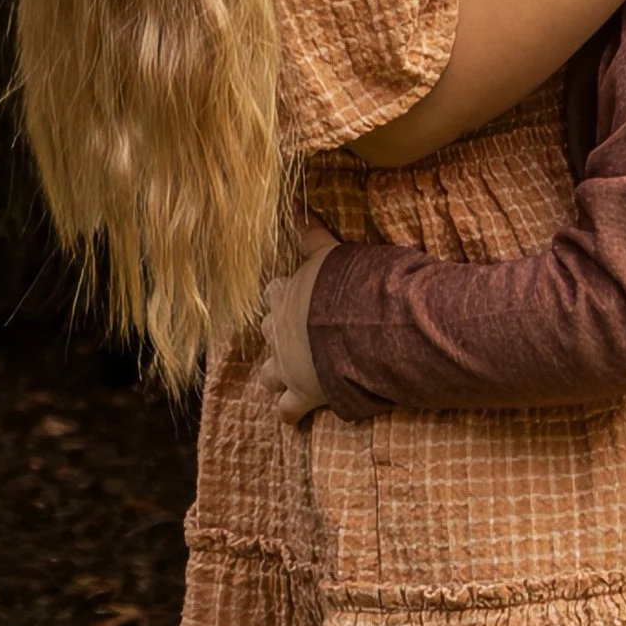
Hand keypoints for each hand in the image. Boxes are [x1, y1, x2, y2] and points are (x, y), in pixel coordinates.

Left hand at [256, 225, 338, 426]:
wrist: (358, 327)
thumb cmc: (351, 286)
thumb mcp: (332, 253)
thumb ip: (313, 234)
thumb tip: (294, 206)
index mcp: (287, 296)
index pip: (274, 292)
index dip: (283, 295)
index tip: (292, 296)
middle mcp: (280, 330)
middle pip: (267, 330)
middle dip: (276, 332)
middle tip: (294, 334)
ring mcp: (287, 365)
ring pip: (269, 372)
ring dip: (276, 373)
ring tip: (287, 375)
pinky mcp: (302, 394)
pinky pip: (287, 410)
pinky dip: (290, 413)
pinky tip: (293, 418)